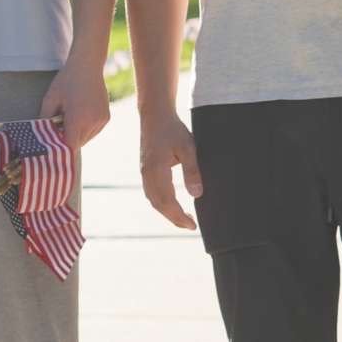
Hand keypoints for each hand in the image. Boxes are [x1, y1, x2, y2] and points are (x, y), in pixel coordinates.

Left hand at [40, 61, 110, 149]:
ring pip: (87, 138)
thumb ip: (45, 120)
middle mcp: (92, 122)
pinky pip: (94, 131)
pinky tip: (79, 114)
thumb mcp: (50, 99)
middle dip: (67, 140)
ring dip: (77, 134)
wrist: (87, 65)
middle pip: (78, 143)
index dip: (61, 148)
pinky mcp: (106, 117)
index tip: (53, 146)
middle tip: (58, 127)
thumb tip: (40, 135)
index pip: (70, 146)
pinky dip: (85, 128)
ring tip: (69, 117)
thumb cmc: (66, 81)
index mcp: (77, 119)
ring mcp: (101, 120)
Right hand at [139, 109, 202, 229]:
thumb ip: (192, 172)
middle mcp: (147, 174)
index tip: (192, 225)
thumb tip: (197, 195)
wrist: (155, 114)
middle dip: (173, 218)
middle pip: (158, 205)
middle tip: (190, 226)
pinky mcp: (145, 169)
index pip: (168, 202)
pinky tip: (172, 204)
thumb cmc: (173, 129)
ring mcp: (144, 172)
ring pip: (153, 200)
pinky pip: (151, 193)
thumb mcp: (188, 148)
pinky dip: (161, 203)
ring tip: (183, 218)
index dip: (179, 216)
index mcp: (156, 170)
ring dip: (167, 212)